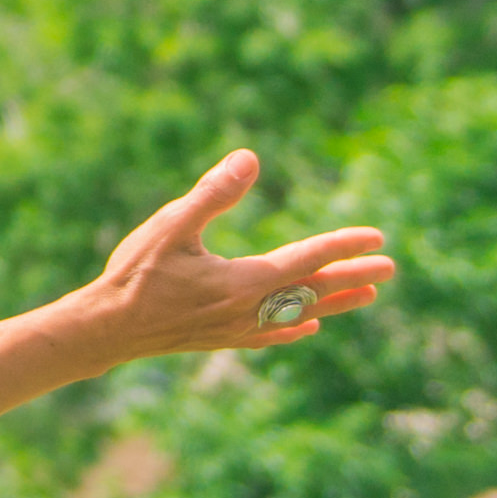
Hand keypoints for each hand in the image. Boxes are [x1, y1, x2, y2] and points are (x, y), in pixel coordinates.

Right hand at [88, 155, 393, 359]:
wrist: (106, 330)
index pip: (306, 260)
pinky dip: (297, 327)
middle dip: (352, 277)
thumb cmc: (136, 274)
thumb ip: (213, 193)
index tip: (376, 237)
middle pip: (313, 291)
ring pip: (300, 315)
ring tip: (366, 296)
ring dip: (335, 302)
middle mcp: (249, 309)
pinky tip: (307, 328)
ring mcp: (238, 329)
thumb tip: (249, 159)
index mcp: (243, 281)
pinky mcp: (222, 338)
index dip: (342, 246)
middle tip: (390, 268)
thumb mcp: (171, 224)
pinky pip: (273, 334)